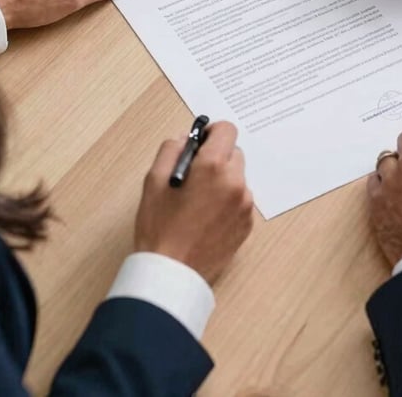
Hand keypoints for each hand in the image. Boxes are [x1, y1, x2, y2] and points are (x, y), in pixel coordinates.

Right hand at [135, 121, 253, 283]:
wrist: (172, 272)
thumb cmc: (159, 227)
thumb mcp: (154, 180)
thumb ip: (171, 149)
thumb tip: (187, 140)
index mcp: (213, 167)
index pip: (226, 130)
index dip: (211, 133)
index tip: (200, 143)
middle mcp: (235, 182)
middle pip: (233, 153)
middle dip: (215, 158)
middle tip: (194, 175)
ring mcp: (244, 205)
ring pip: (237, 178)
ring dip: (222, 180)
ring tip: (198, 201)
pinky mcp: (247, 224)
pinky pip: (240, 200)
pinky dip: (227, 201)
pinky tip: (206, 217)